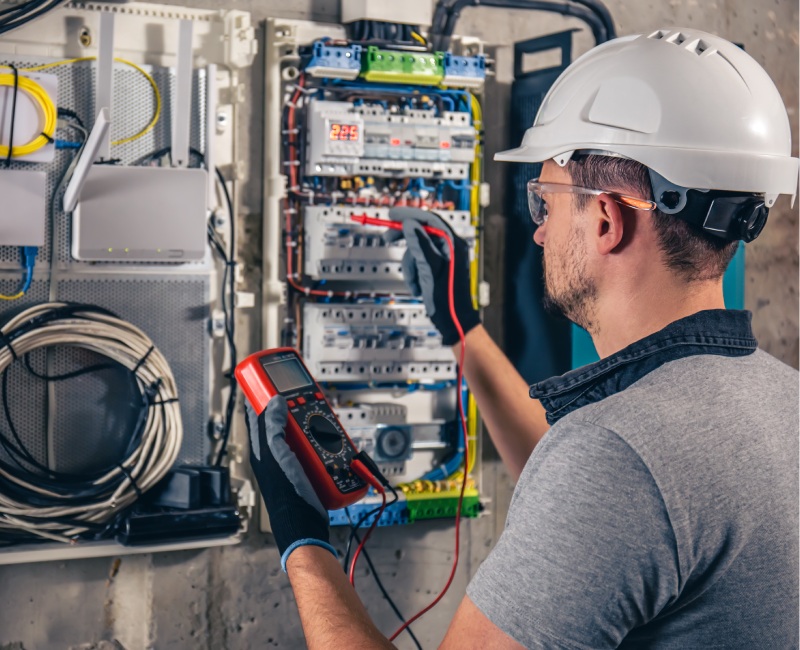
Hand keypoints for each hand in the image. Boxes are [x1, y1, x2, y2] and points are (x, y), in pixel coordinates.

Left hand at [245, 397, 335, 570]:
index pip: (256, 414)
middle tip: (305, 397)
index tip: (270, 379)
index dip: (261, 395)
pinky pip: (316, 447)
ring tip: (321, 419)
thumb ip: (272, 427)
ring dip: (313, 424)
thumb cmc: (286, 494)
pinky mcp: (308, 467)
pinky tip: (332, 440)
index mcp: (261, 447)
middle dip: (294, 408)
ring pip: (302, 432)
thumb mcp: (276, 455)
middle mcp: (275, 452)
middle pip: (284, 420)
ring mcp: (292, 459)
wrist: (305, 524)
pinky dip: (324, 441)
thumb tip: (274, 401)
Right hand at [385, 207, 479, 345]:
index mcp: (453, 244)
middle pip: (422, 232)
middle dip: (405, 239)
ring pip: (417, 250)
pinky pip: (419, 263)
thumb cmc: (447, 298)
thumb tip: (410, 224)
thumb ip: (420, 244)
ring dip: (410, 266)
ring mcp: (444, 258)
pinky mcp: (437, 268)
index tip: (392, 214)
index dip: (410, 215)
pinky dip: (414, 274)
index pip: (430, 220)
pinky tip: (419, 286)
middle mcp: (450, 248)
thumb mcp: (430, 269)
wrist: (453, 320)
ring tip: (415, 282)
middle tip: (388, 237)